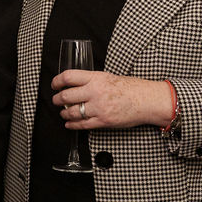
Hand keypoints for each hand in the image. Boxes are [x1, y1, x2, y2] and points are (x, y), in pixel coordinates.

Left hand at [52, 71, 173, 129]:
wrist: (147, 100)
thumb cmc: (131, 88)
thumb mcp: (108, 77)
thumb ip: (91, 80)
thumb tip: (74, 84)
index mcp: (96, 78)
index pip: (68, 77)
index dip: (57, 81)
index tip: (54, 84)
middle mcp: (95, 92)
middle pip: (66, 96)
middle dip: (57, 100)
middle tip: (56, 100)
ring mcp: (99, 108)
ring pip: (72, 112)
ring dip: (64, 113)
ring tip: (63, 113)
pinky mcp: (103, 121)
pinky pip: (82, 125)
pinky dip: (72, 125)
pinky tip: (69, 124)